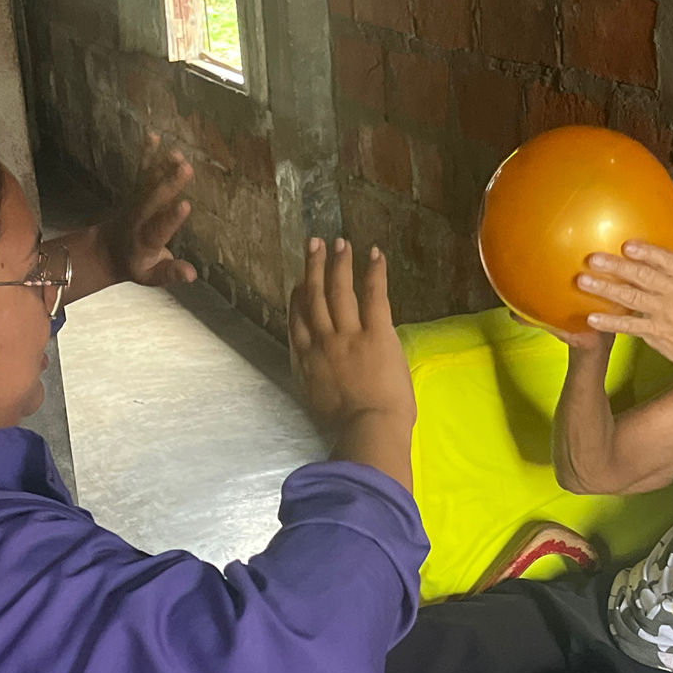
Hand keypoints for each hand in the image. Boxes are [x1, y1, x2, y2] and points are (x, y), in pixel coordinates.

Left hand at [98, 134, 196, 288]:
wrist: (106, 249)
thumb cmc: (135, 264)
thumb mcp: (151, 276)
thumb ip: (170, 273)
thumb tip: (191, 274)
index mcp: (145, 241)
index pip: (159, 229)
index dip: (171, 218)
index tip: (185, 205)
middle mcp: (139, 218)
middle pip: (154, 199)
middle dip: (169, 184)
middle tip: (186, 168)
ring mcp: (136, 201)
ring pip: (149, 182)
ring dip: (162, 166)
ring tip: (178, 153)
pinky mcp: (135, 191)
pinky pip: (141, 171)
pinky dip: (147, 154)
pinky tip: (153, 135)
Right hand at [289, 238, 415, 435]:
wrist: (367, 430)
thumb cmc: (346, 429)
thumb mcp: (319, 404)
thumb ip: (319, 382)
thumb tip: (326, 377)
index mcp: (308, 362)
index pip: (298, 322)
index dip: (296, 298)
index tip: (297, 282)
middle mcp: (323, 342)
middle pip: (313, 298)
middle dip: (313, 268)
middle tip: (313, 245)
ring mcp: (348, 335)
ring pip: (338, 291)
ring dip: (338, 264)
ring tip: (339, 242)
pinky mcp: (376, 333)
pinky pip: (374, 296)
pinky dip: (374, 273)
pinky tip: (375, 254)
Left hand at [576, 242, 672, 378]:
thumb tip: (662, 260)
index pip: (668, 260)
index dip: (646, 252)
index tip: (625, 245)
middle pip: (643, 276)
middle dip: (616, 266)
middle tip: (593, 259)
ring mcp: (666, 314)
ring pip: (631, 297)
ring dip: (605, 289)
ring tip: (583, 281)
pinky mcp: (656, 333)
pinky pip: (629, 326)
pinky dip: (610, 322)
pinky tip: (592, 318)